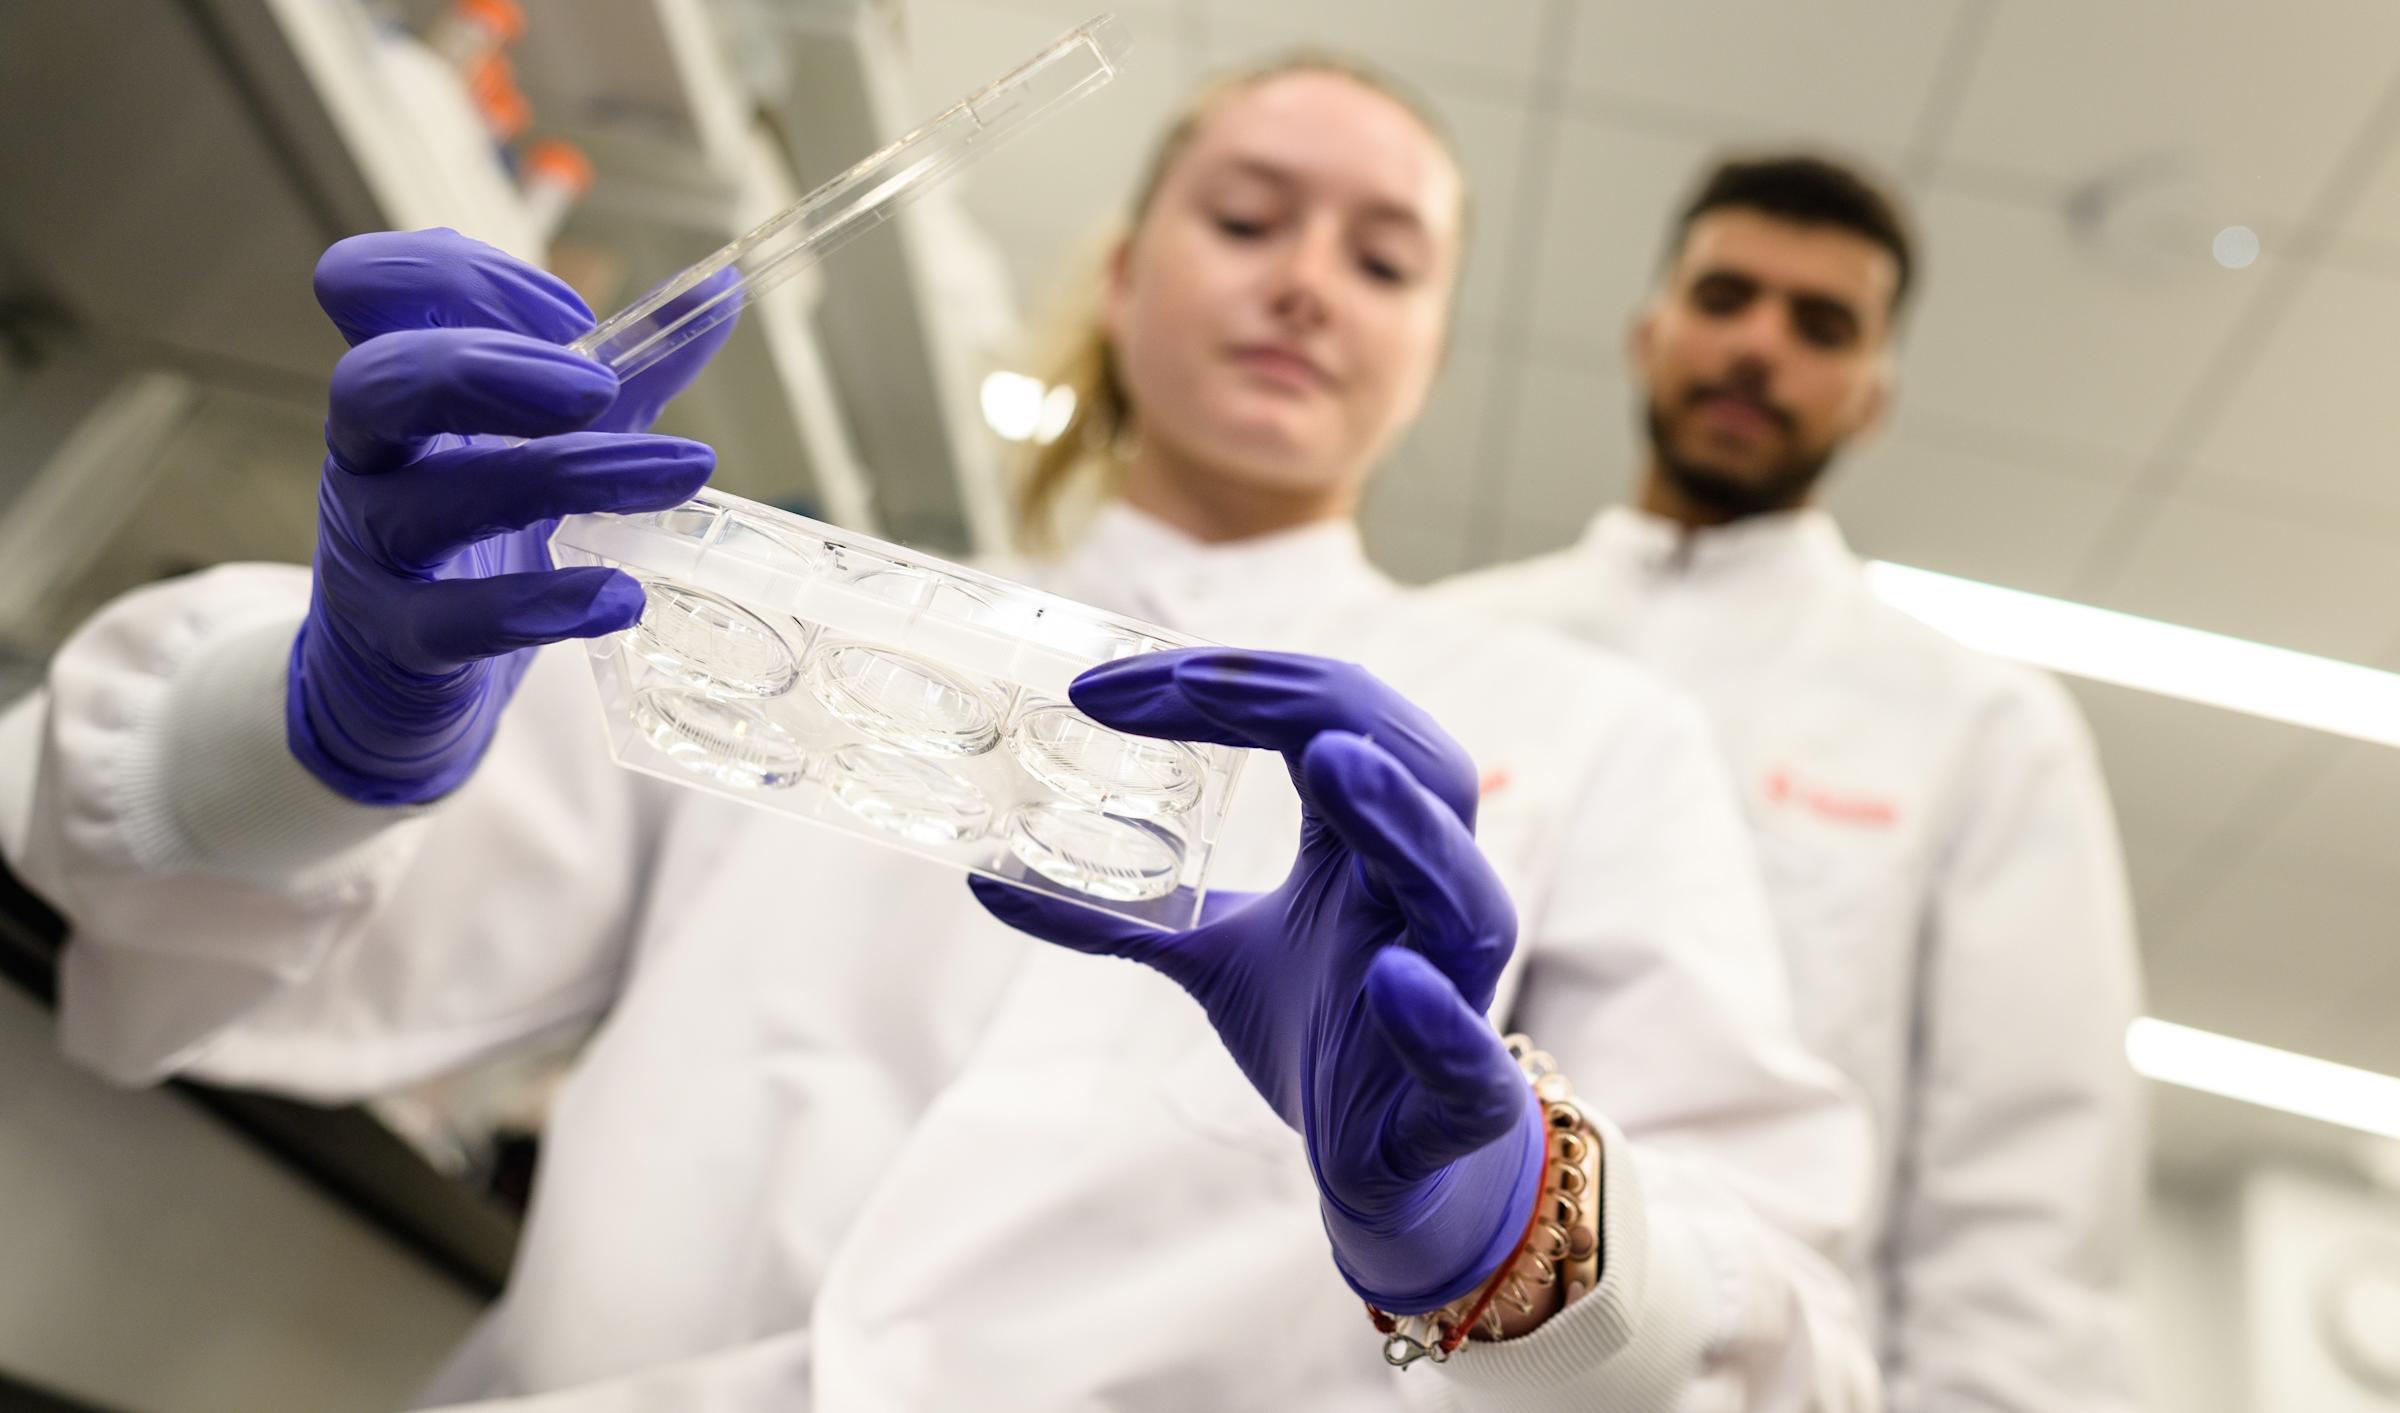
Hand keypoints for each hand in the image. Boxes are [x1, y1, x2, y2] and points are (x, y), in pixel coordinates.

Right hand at [289, 228, 732, 803]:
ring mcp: (371, 549)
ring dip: (564, 475)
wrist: (401, 675)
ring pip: (430, 500)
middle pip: (376, 381)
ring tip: (680, 472)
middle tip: (599, 389)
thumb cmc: (476, 531)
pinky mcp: (397, 639)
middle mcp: (367, 455)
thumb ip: (629, 367)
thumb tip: (719, 287)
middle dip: (490, 370)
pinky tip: (622, 597)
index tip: (573, 316)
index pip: (368, 286)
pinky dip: (543, 607)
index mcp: (398, 384)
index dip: (459, 279)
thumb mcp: (551, 438)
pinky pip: (456, 620)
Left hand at [972, 649, 1544, 1311]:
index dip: (1219, 686)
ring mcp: (1454, 986)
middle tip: (1199, 684)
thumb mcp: (1210, 957)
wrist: (1392, 1164)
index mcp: (1373, 837)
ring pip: (1456, 884)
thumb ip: (1117, 914)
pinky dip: (1432, 1012)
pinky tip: (1392, 978)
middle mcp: (1428, 888)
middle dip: (1312, 706)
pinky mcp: (1464, 1094)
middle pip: (1409, 758)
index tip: (1091, 694)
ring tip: (1332, 764)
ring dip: (1398, 819)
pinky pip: (1467, 1049)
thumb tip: (989, 879)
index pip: (1318, 717)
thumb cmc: (1325, 1027)